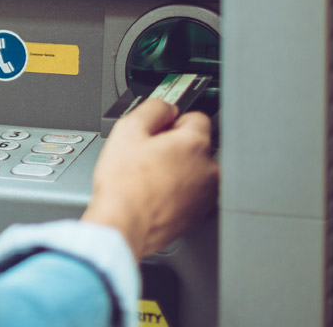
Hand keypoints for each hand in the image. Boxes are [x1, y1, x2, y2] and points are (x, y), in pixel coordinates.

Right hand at [81, 98, 217, 258]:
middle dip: (175, 148)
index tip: (157, 132)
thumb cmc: (124, 184)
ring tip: (149, 179)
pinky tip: (154, 195)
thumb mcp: (128, 129)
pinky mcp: (198, 215)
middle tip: (148, 157)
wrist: (124, 224)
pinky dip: (177, 192)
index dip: (171, 122)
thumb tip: (166, 108)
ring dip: (177, 170)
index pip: (196, 117)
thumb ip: (153, 108)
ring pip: (194, 170)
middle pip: (195, 145)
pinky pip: (191, 194)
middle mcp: (209, 169)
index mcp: (195, 144)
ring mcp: (206, 195)